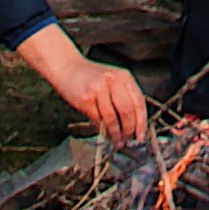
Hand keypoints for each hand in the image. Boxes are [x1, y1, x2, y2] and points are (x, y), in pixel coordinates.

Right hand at [30, 35, 149, 146]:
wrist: (67, 68)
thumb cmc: (91, 77)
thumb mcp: (113, 80)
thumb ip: (124, 97)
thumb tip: (134, 124)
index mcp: (124, 76)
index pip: (139, 102)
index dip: (141, 122)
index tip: (140, 136)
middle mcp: (113, 80)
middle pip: (127, 111)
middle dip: (129, 130)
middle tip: (128, 140)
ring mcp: (99, 89)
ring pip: (112, 118)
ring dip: (115, 134)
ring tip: (116, 141)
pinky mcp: (86, 98)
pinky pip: (97, 119)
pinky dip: (102, 130)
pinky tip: (104, 133)